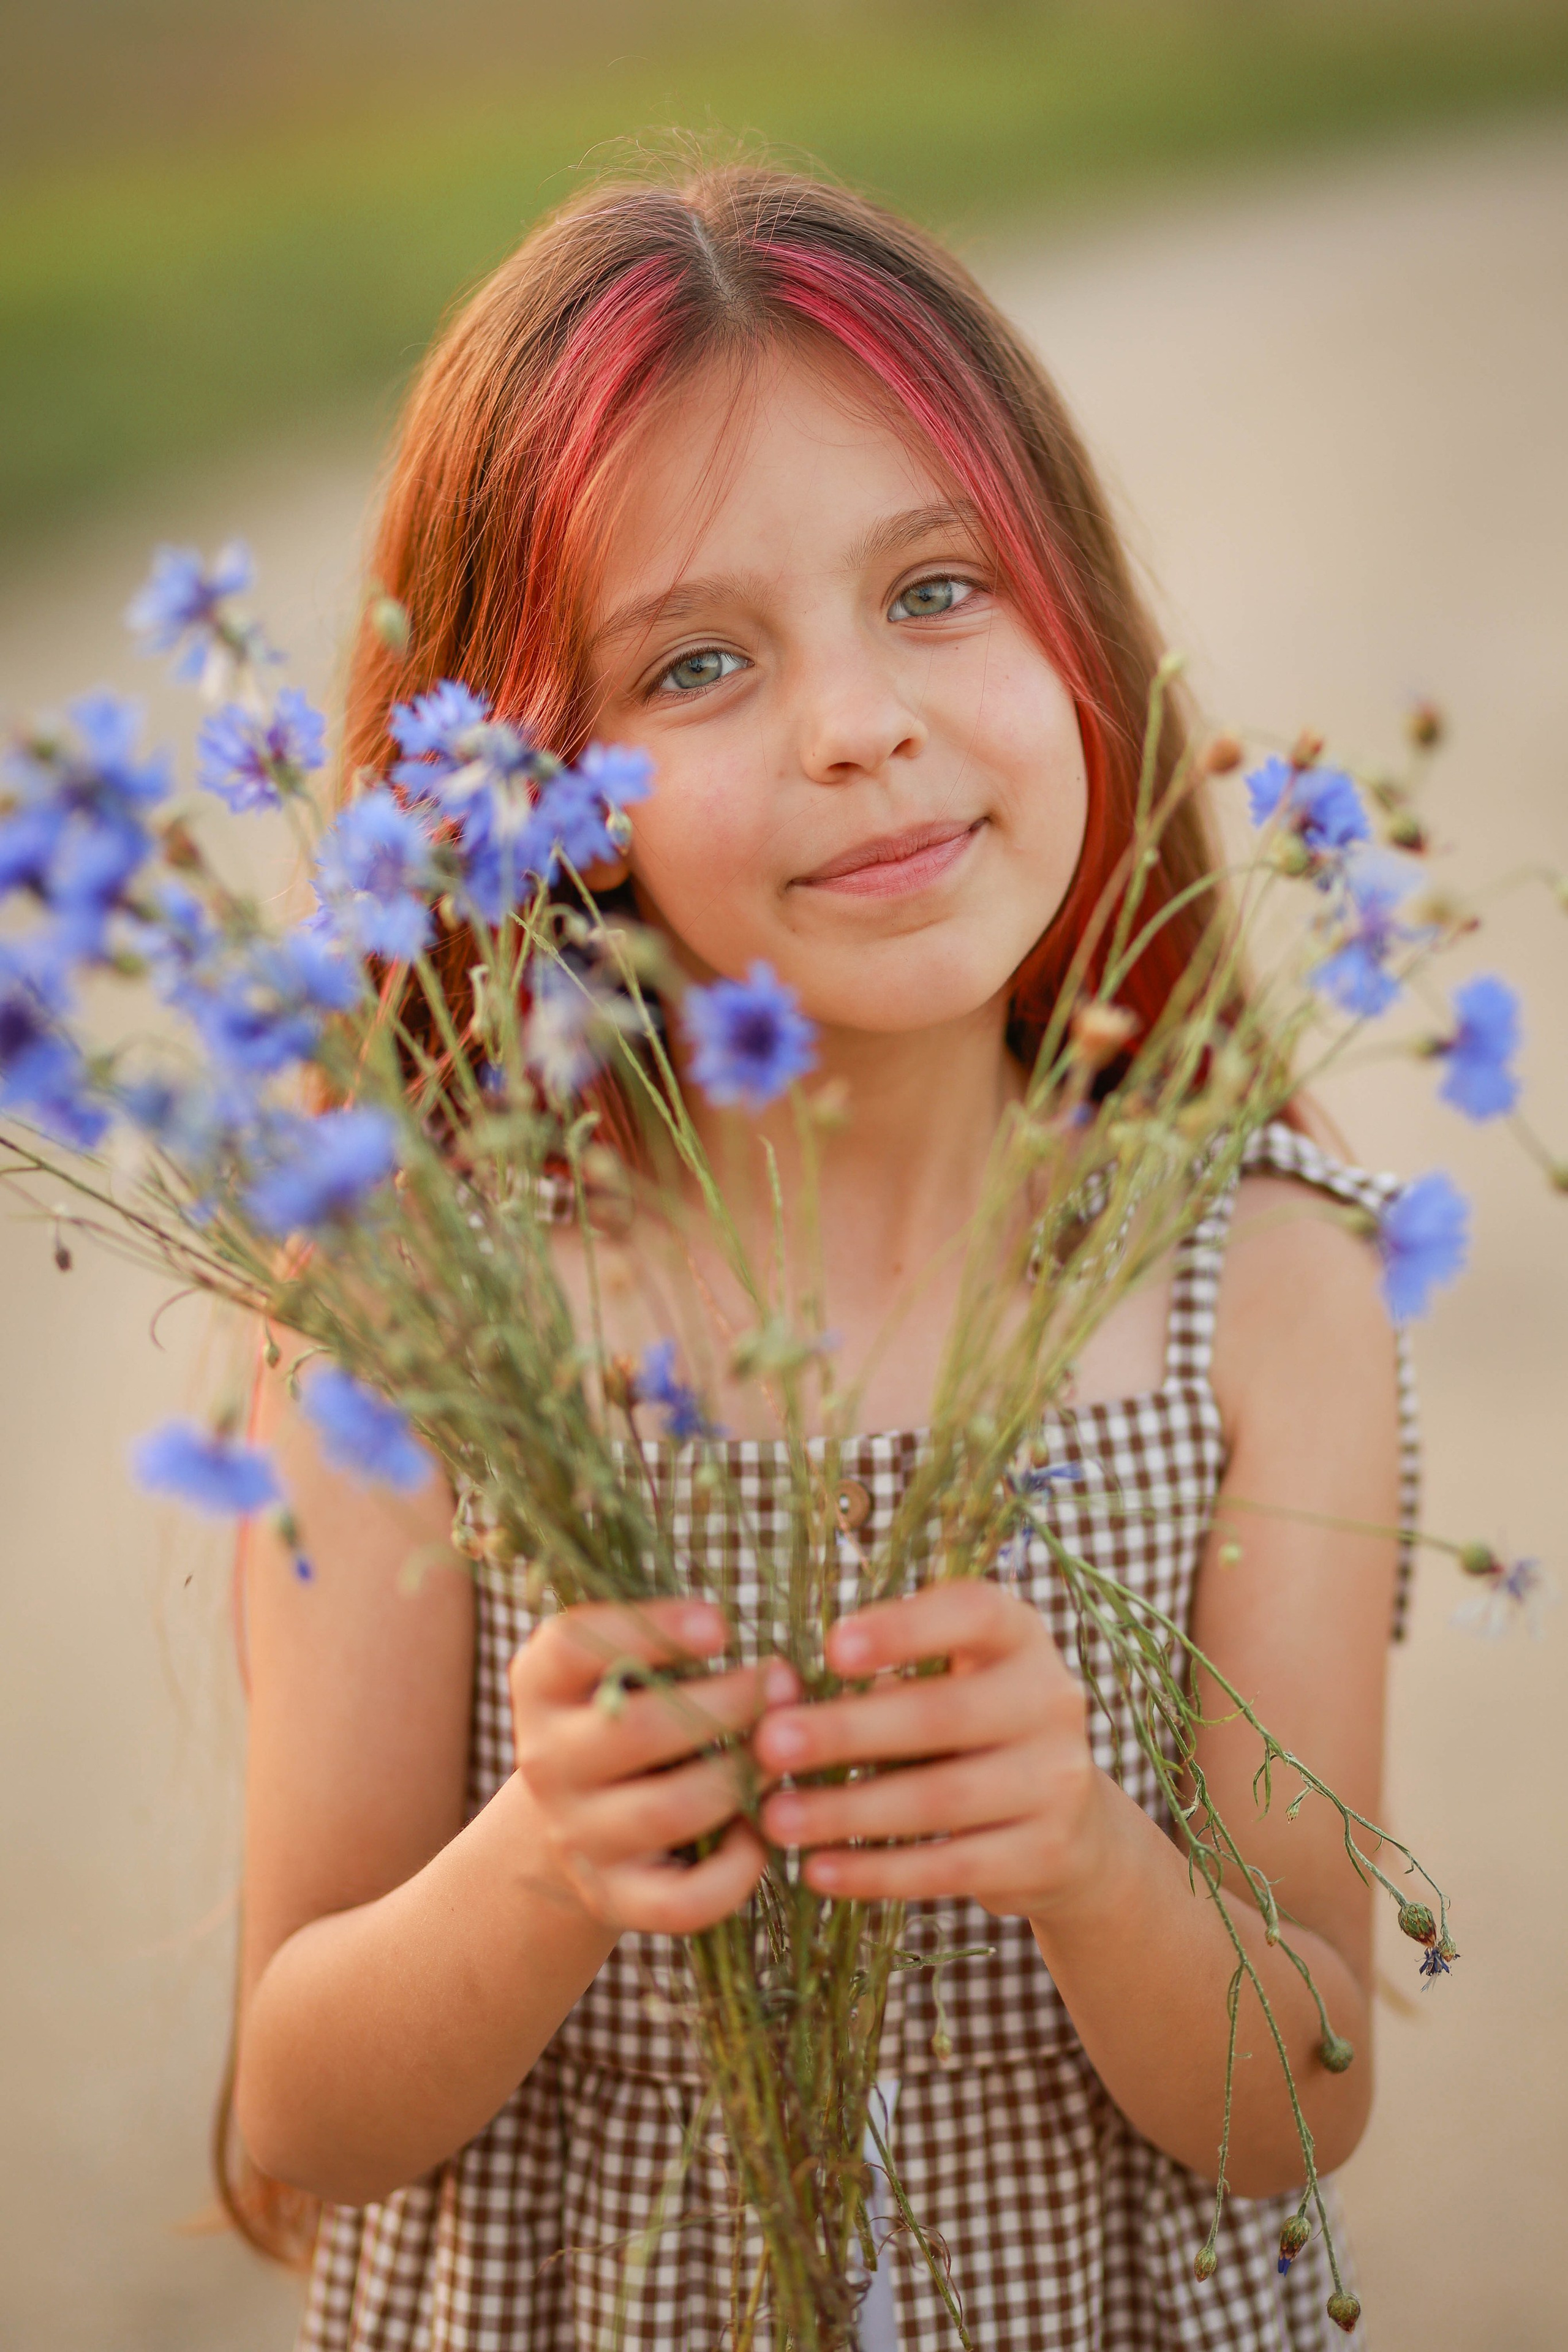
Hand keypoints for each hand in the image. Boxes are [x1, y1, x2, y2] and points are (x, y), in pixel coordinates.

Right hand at [508, 1598, 798, 1935]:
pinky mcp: (615, 1900)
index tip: (720, 1624)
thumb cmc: (624, 1722)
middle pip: (638, 1730)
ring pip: (668, 1810)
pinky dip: (737, 1869)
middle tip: (784, 1684)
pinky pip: (684, 1900)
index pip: (573, 1644)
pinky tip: (760, 1831)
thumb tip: (755, 1648)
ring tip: (785, 1751)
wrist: (571, 1827)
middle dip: (727, 1704)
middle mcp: (547, 1762)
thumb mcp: (619, 1674)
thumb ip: (661, 1647)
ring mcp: (577, 1837)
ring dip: (742, 1777)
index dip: (649, 1629)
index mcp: (542, 1688)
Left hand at [753, 1581, 1108, 1919]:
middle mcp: (1050, 1701)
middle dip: (847, 1731)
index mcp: (1020, 1638)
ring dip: (847, 1810)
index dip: (904, 1628)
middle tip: (768, 1744)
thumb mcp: (947, 1683)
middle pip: (942, 1714)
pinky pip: (948, 1867)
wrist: (1070, 1827)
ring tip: (775, 1818)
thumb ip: (882, 1678)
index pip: (974, 1613)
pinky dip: (876, 1872)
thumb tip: (779, 1693)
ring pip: (939, 1799)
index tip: (831, 1649)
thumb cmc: (974, 1732)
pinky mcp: (1045, 1855)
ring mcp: (1056, 1782)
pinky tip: (818, 1871)